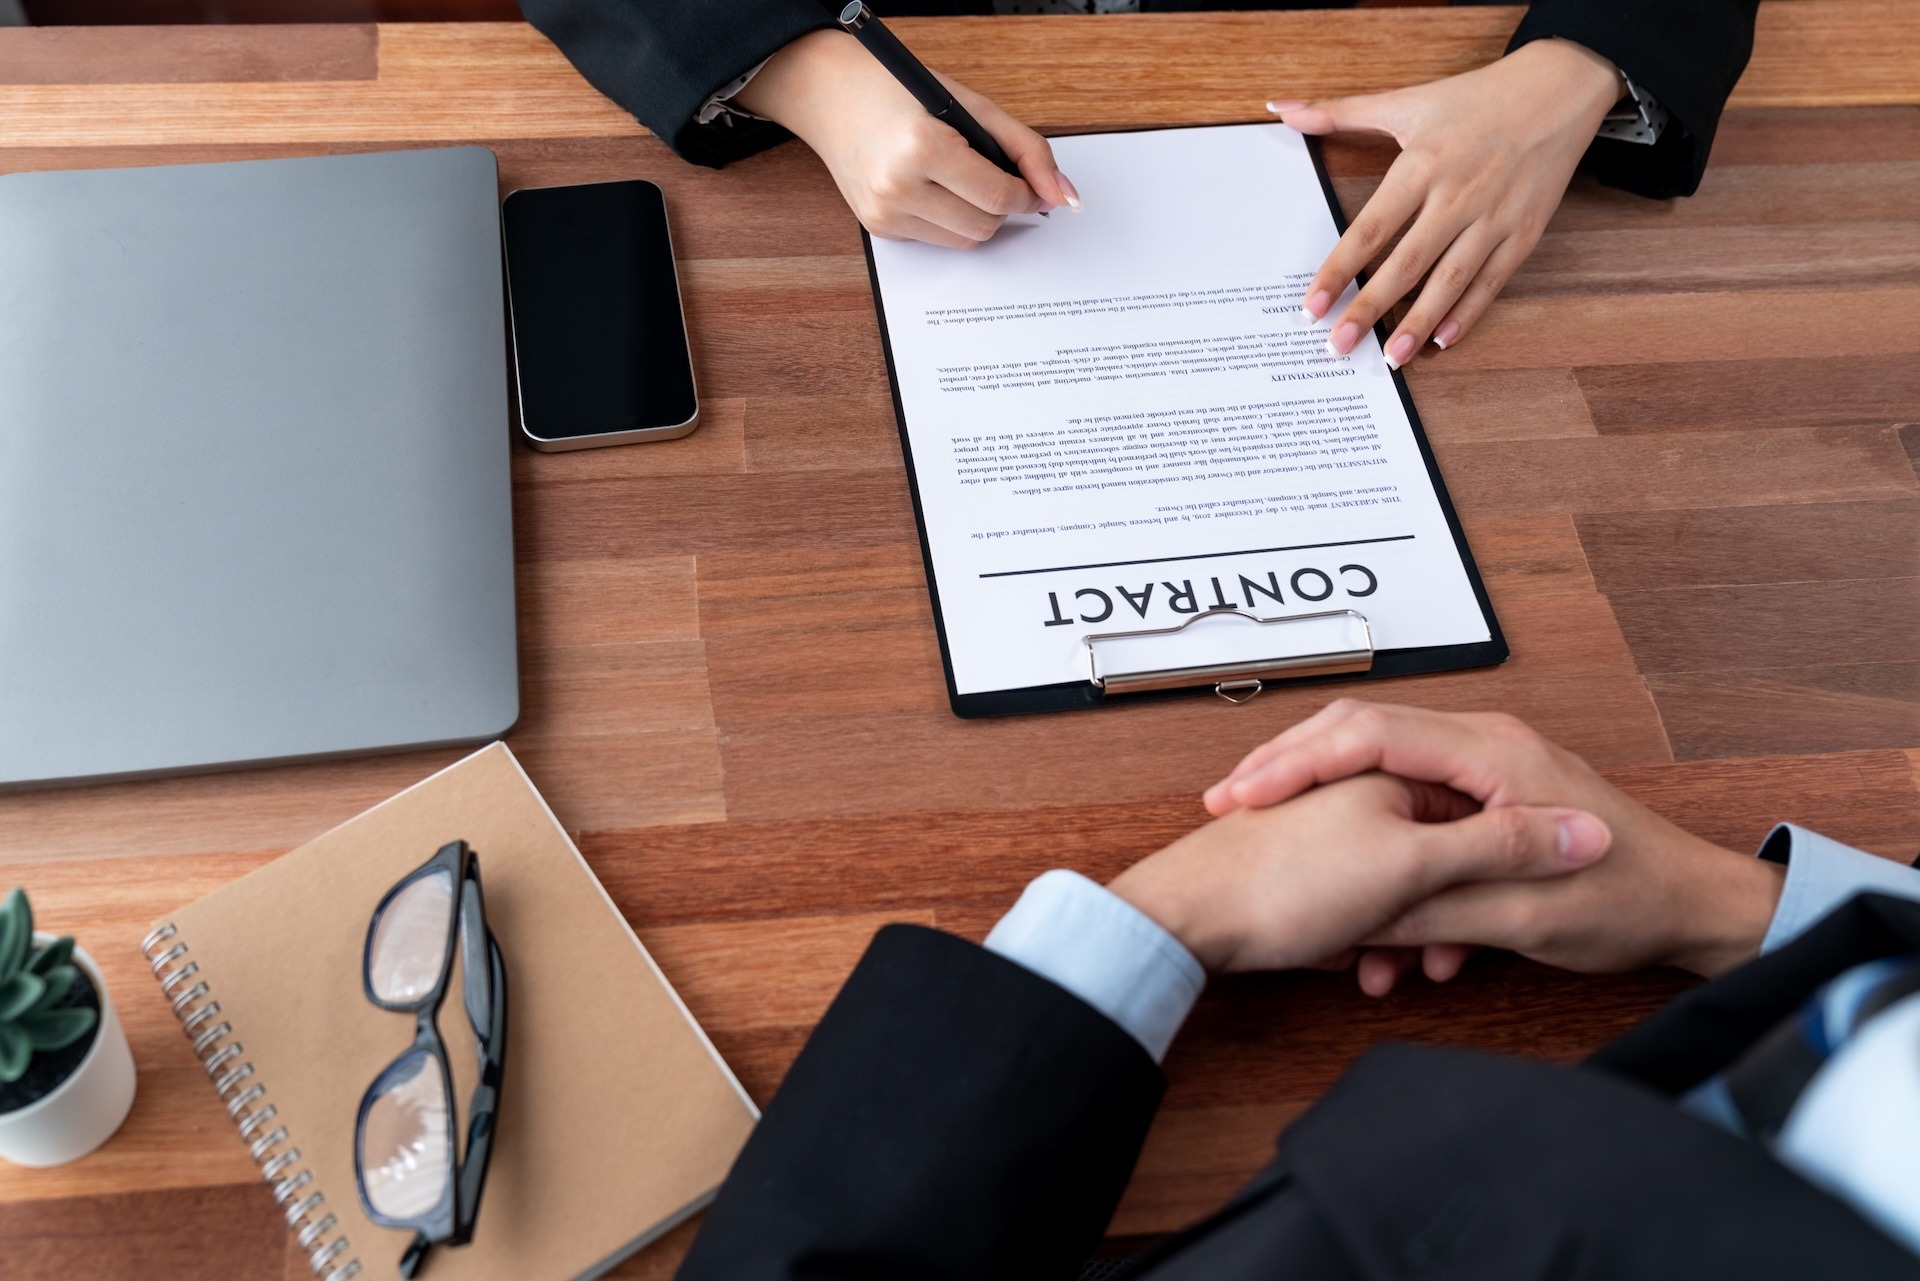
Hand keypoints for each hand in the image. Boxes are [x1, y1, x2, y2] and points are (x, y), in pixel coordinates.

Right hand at [734, 30, 1077, 248]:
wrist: (830, 95)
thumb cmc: (898, 92)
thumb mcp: (971, 106)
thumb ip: (1026, 149)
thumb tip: (1062, 195)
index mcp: (923, 146)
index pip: (998, 196)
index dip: (1026, 195)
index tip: (1032, 187)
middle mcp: (898, 185)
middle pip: (984, 226)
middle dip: (1001, 207)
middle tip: (995, 179)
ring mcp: (884, 212)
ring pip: (963, 241)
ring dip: (976, 217)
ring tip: (962, 180)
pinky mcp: (877, 228)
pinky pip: (935, 239)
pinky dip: (946, 219)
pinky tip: (930, 187)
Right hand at [1204, 701, 1784, 980]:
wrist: (1697, 904)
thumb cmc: (1632, 898)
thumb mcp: (1520, 916)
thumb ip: (1434, 900)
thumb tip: (1362, 901)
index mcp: (1493, 755)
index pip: (1367, 733)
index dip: (1294, 763)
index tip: (1245, 793)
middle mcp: (1487, 745)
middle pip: (1359, 737)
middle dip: (1292, 777)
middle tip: (1234, 804)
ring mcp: (1488, 767)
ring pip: (1381, 776)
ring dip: (1340, 828)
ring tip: (1290, 853)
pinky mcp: (1490, 796)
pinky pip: (1414, 810)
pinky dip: (1385, 857)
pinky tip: (1382, 924)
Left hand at [1271, 38, 1621, 364]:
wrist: (1560, 87)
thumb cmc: (1476, 98)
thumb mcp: (1407, 101)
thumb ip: (1340, 112)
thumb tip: (1281, 109)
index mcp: (1421, 165)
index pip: (1369, 230)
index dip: (1338, 272)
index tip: (1313, 307)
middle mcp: (1457, 196)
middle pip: (1405, 264)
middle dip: (1370, 309)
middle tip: (1340, 346)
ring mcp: (1494, 217)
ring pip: (1450, 280)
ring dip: (1419, 322)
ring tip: (1391, 357)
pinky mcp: (1524, 232)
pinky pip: (1492, 281)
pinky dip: (1469, 312)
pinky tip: (1444, 339)